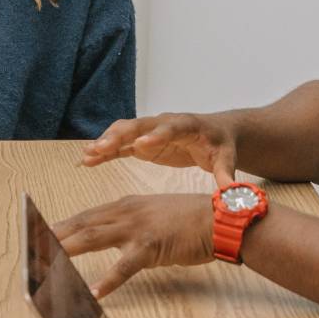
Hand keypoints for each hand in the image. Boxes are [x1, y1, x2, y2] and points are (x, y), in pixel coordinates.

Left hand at [51, 193, 215, 299]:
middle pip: (81, 225)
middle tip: (29, 250)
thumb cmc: (188, 220)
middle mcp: (125, 212)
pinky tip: (96, 292)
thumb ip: (128, 223)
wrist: (219, 219)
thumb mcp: (152, 215)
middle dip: (53, 237)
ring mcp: (137, 228)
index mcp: (124, 205)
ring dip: (67, 252)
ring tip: (46, 265)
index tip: (35, 234)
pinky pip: (125, 266)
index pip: (84, 216)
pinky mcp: (152, 246)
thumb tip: (107, 236)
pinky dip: (109, 279)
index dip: (58, 226)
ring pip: (93, 238)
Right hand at [81, 112, 240, 184]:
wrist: (216, 133)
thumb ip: (225, 174)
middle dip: (120, 135)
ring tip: (88, 155)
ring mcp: (151, 131)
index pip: (170, 128)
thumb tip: (230, 193)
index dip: (157, 135)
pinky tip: (88, 160)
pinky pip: (120, 144)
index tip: (142, 144)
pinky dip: (105, 151)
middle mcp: (164, 123)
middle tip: (101, 147)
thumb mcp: (226, 159)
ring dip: (106, 141)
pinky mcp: (143, 142)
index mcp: (187, 125)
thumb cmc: (222, 145)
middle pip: (139, 125)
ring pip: (124, 131)